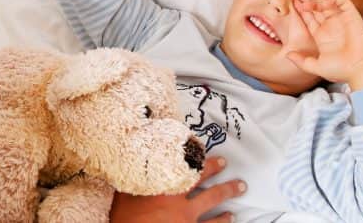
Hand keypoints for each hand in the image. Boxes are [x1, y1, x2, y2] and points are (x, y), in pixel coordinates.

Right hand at [110, 157, 243, 222]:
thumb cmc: (124, 218)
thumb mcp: (124, 193)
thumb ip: (133, 178)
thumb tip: (129, 157)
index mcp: (163, 187)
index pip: (182, 166)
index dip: (194, 156)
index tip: (201, 147)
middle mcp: (179, 202)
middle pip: (202, 182)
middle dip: (215, 171)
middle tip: (225, 163)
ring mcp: (188, 220)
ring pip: (213, 206)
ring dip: (227, 196)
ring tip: (239, 188)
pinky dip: (222, 222)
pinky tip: (231, 219)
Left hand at [287, 0, 362, 89]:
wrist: (362, 70)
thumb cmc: (342, 71)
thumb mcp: (316, 66)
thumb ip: (301, 61)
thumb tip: (288, 55)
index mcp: (322, 36)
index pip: (309, 18)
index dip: (301, 11)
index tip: (292, 3)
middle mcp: (331, 27)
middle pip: (316, 8)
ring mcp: (341, 21)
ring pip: (326, 4)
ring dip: (316, 0)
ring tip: (306, 3)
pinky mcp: (352, 17)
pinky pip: (343, 2)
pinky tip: (324, 3)